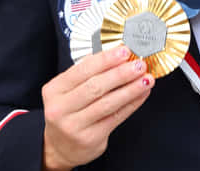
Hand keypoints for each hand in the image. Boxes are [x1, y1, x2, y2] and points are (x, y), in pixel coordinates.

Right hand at [41, 45, 154, 170]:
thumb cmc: (67, 112)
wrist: (59, 147)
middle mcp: (60, 109)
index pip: (82, 70)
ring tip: (145, 79)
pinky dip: (131, 104)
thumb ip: (87, 73)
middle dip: (121, 74)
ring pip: (108, 103)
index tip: (124, 51)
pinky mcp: (89, 139)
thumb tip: (115, 55)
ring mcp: (74, 126)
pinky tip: (141, 94)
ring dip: (131, 89)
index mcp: (54, 90)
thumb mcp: (66, 91)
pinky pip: (115, 117)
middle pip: (96, 87)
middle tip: (138, 64)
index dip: (106, 60)